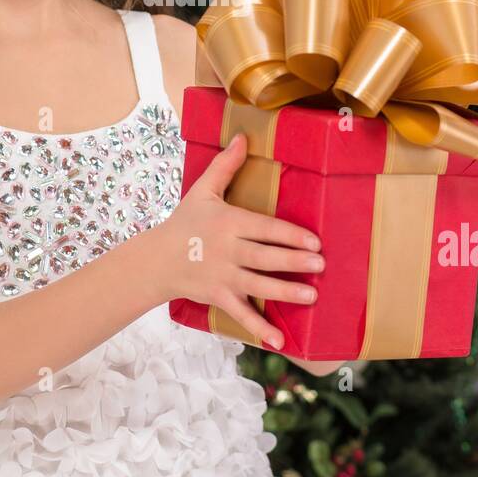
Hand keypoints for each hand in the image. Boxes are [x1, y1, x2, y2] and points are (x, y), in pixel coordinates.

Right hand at [154, 131, 323, 349]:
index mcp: (228, 223)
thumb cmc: (185, 222)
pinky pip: (241, 315)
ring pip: (258, 286)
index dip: (290, 235)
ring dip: (286, 292)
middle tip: (321, 265)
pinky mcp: (217, 298)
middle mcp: (226, 251)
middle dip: (294, 262)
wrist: (156, 259)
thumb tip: (243, 136)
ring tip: (312, 296)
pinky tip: (280, 340)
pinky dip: (260, 329)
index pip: (264, 229)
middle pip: (265, 257)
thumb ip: (226, 165)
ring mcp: (222, 277)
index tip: (315, 241)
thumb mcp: (203, 190)